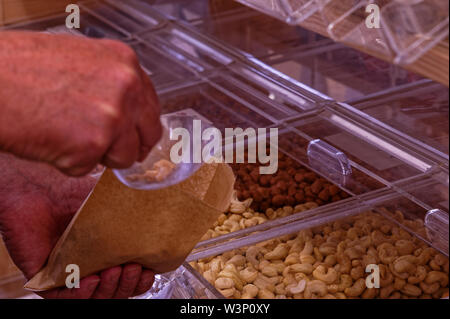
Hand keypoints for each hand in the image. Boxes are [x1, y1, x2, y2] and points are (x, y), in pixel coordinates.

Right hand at [0, 31, 161, 175]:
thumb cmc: (20, 67)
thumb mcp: (80, 60)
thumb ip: (111, 83)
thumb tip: (126, 110)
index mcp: (125, 62)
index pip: (152, 105)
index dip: (142, 125)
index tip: (137, 136)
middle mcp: (127, 88)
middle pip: (149, 134)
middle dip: (131, 147)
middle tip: (111, 151)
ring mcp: (113, 117)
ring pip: (124, 157)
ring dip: (99, 157)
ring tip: (66, 138)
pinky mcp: (92, 145)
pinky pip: (89, 168)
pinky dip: (69, 163)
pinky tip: (50, 141)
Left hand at [0, 154, 154, 298]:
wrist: (39, 188)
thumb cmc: (71, 193)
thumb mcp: (113, 205)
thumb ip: (135, 214)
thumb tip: (163, 213)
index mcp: (107, 253)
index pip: (129, 277)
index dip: (141, 280)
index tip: (150, 271)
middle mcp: (90, 265)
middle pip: (115, 291)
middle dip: (128, 285)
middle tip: (133, 268)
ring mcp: (69, 274)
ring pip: (95, 297)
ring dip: (110, 289)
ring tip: (116, 270)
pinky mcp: (46, 279)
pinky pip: (66, 298)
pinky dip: (82, 294)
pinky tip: (91, 279)